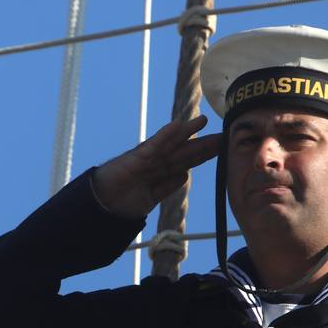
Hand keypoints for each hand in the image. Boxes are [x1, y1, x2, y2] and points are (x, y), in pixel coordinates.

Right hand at [91, 115, 220, 219]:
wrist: (102, 207)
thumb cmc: (123, 204)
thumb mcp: (152, 197)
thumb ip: (167, 186)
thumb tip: (185, 175)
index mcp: (161, 174)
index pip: (187, 162)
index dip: (204, 154)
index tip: (223, 148)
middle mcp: (156, 163)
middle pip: (184, 151)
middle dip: (204, 144)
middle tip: (224, 134)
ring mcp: (147, 159)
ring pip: (172, 145)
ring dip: (188, 133)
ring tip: (203, 120)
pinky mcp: (136, 157)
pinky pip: (154, 145)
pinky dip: (166, 135)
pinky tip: (179, 126)